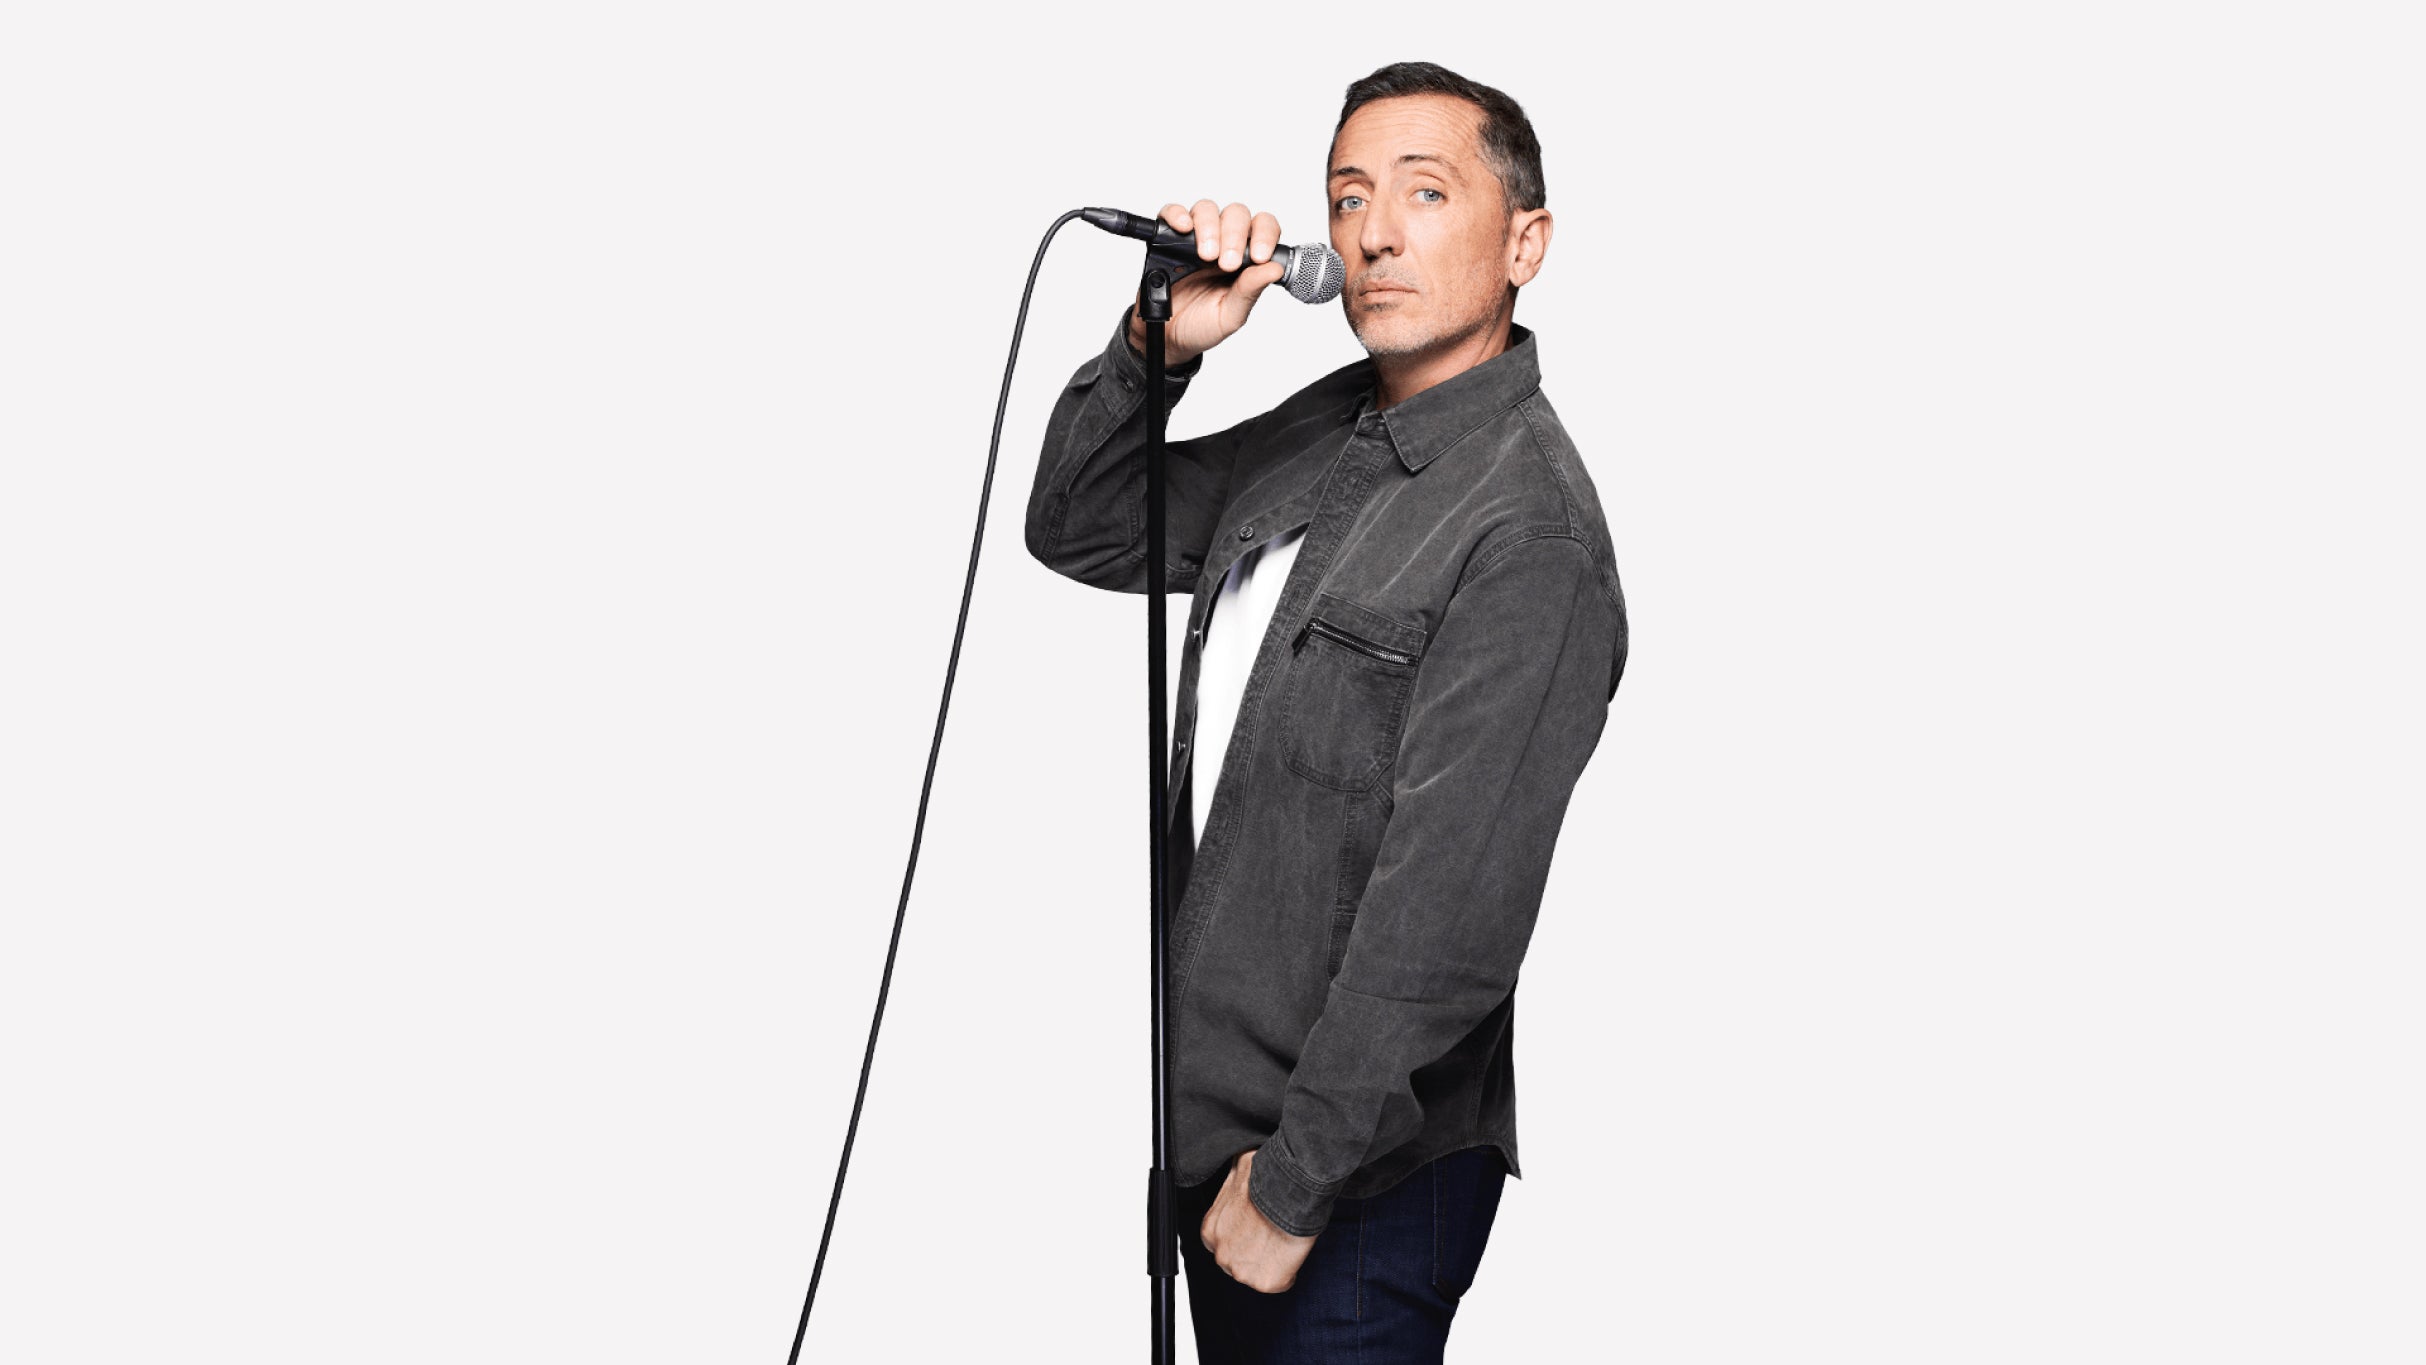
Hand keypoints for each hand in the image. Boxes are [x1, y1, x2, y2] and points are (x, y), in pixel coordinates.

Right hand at [1127, 199, 1288, 367]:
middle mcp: (1224, 240)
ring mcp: (1195, 237)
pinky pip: (1172, 212)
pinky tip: (1183, 228)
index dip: (1265, 235)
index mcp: (1246, 257)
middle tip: (1227, 263)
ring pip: (1207, 209)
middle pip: (1237, 214)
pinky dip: (1177, 215)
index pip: (1264, 227)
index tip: (1259, 257)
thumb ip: (1250, 291)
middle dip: (1235, 236)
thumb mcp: (1231, 315)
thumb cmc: (1202, 324)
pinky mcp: (1167, 237)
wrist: (1168, 338)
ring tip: (1205, 255)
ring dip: (1209, 228)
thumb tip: (1275, 269)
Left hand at [1198, 1148, 1317, 1293]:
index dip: (1243, 1236)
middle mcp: (1221, 1255)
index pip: (1224, 1243)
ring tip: (1283, 1241)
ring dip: (1271, 1262)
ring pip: (1257, 1274)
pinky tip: (1292, 1252)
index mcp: (1210, 1231)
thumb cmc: (1267, 1178)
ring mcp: (1242, 1272)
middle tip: (1272, 1234)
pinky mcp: (1266, 1283)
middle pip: (1238, 1262)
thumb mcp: (1239, 1171)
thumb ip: (1233, 1183)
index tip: (1257, 1228)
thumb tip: (1239, 1171)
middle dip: (1254, 1252)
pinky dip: (1289, 1272)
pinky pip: (1280, 1282)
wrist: (1288, 1191)